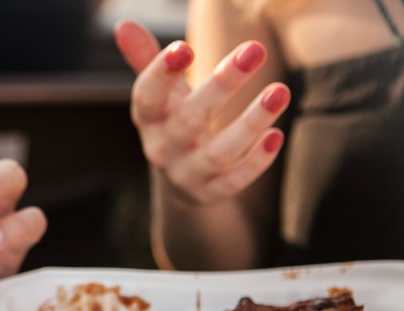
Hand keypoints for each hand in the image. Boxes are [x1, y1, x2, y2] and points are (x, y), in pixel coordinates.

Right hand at [114, 20, 290, 203]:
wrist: (181, 180)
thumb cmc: (176, 121)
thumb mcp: (162, 94)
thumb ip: (146, 59)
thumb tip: (123, 24)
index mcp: (149, 120)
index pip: (146, 98)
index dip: (161, 74)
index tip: (185, 46)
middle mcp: (163, 149)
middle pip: (189, 120)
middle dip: (221, 85)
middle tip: (254, 50)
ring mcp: (187, 174)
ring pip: (218, 154)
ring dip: (250, 123)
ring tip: (281, 91)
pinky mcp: (210, 193)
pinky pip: (233, 182)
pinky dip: (255, 162)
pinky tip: (277, 135)